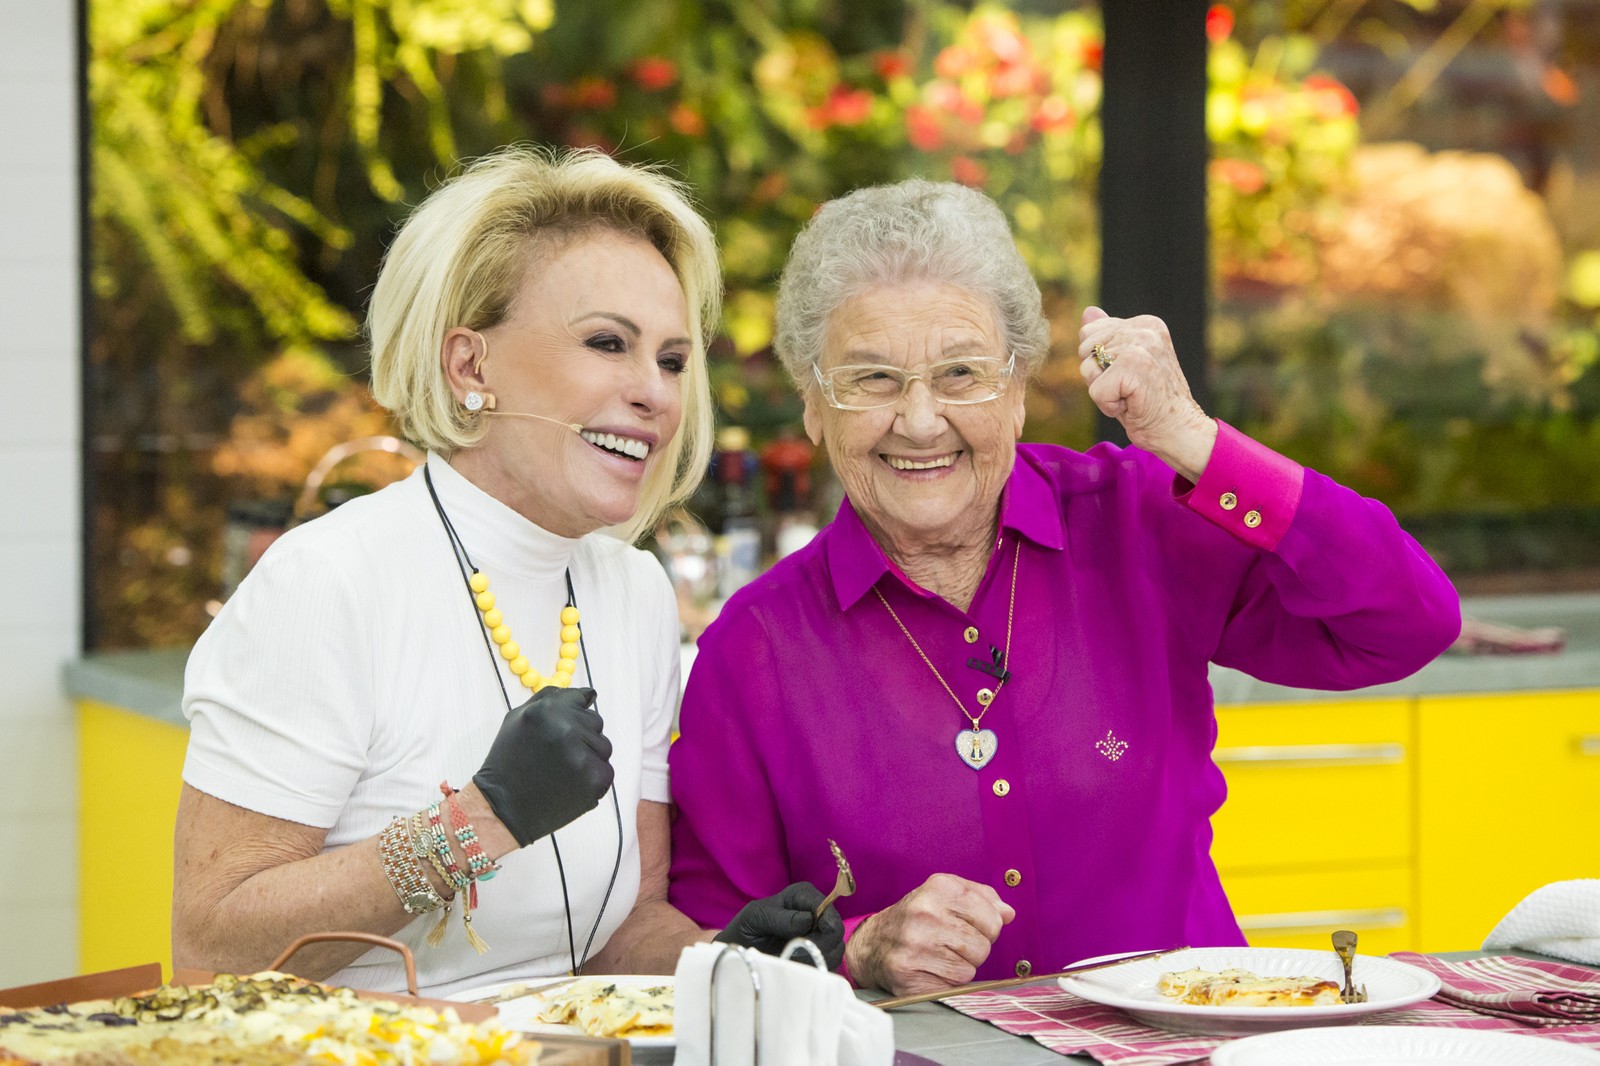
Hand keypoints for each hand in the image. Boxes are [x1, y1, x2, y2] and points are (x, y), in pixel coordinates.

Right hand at [471, 686, 613, 847]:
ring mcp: (582, 755)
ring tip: (561, 771)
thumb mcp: (518, 719)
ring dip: (589, 756)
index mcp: (546, 710)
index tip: (563, 729)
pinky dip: (592, 778)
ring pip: (604, 747)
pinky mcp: (594, 780)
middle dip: (581, 736)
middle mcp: (566, 729)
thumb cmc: (509, 762)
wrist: (502, 808)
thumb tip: (588, 694)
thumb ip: (551, 699)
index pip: (581, 698)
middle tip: (555, 756)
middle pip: (596, 722)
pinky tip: (569, 785)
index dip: (573, 715)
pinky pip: (606, 770)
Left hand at [714, 883, 845, 970]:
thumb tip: (808, 920)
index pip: (828, 909)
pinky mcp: (821, 956)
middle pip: (836, 933)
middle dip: (817, 947)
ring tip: (790, 962)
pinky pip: (829, 966)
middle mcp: (817, 913)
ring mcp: (822, 936)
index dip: (826, 925)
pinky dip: (814, 970)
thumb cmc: (747, 926)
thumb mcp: (757, 916)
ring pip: (835, 952)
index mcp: (803, 895)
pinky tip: (796, 969)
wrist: (741, 950)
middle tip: (793, 956)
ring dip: (814, 961)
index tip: (808, 942)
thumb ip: (781, 918)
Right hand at [843, 873, 1014, 995]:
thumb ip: (983, 898)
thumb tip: (1007, 913)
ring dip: (959, 968)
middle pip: (983, 946)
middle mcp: (925, 913)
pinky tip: (929, 969)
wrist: (875, 942)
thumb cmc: (919, 918)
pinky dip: (945, 983)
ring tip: (938, 956)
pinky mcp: (907, 974)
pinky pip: (950, 987)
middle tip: (950, 943)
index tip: (968, 926)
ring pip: (968, 970)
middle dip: (973, 950)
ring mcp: (914, 944)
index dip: (987, 928)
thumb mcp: (948, 894)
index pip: (993, 919)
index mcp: (940, 887)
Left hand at [1078, 307, 1217, 481]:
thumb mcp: (1125, 365)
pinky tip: (1132, 406)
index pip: (1090, 333)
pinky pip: (1095, 390)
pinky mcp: (1133, 366)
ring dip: (1104, 392)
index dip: (1100, 363)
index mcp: (1145, 324)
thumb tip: (1087, 312)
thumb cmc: (1151, 401)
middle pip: (1085, 350)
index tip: (1129, 376)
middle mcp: (1144, 329)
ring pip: (1087, 370)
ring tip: (1132, 396)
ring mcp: (1140, 345)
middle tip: (1130, 389)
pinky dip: (1108, 406)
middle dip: (1099, 376)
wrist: (1180, 429)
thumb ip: (1107, 337)